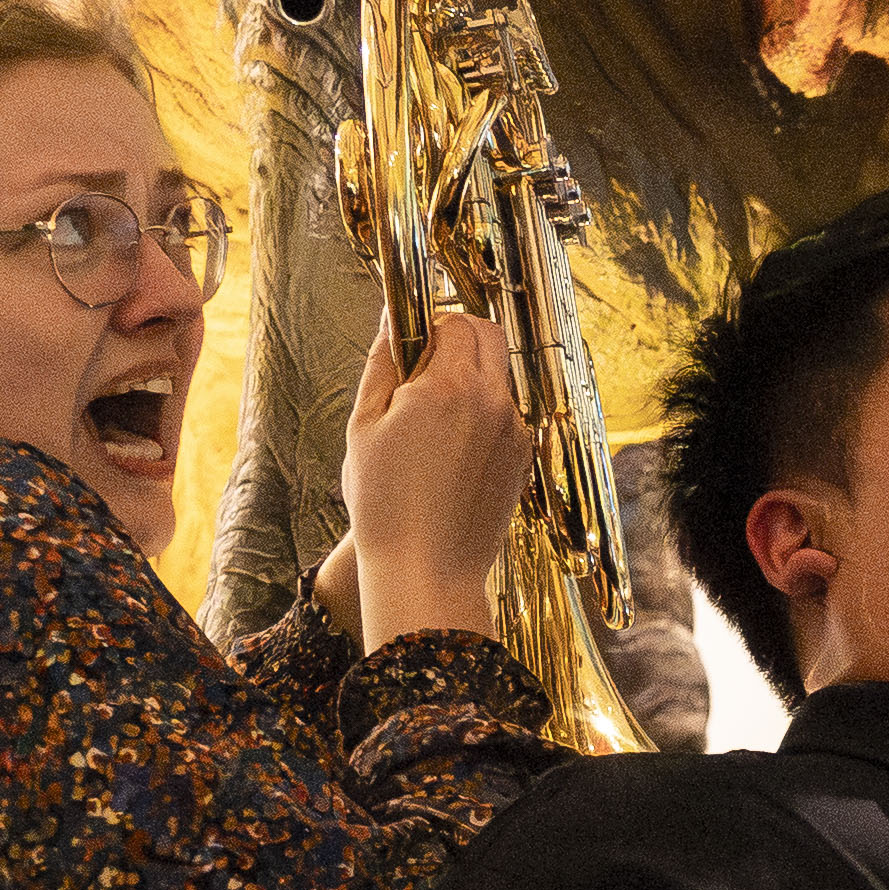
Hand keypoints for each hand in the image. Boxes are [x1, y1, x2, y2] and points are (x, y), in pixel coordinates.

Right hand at [342, 304, 529, 648]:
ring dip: (470, 379)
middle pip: (489, 335)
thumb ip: (384, 362)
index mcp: (452, 387)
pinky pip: (505, 415)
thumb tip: (392, 318)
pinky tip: (450, 453)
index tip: (409, 349)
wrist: (427, 571)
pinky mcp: (523, 458)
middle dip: (458, 338)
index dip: (429, 327)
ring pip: (498, 376)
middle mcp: (494, 401)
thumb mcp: (365, 425)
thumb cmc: (385, 503)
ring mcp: (515, 431)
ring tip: (430, 424)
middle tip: (422, 371)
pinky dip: (482, 415)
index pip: (454, 322)